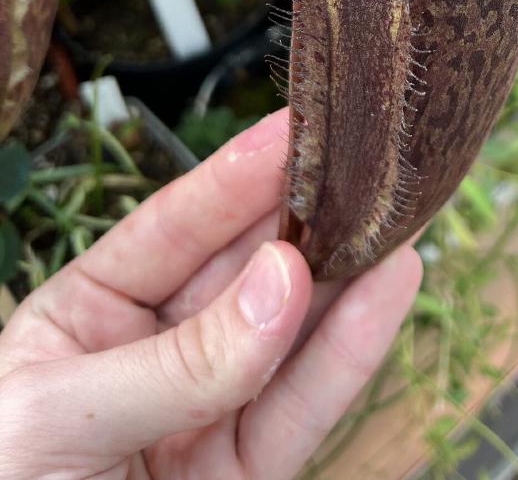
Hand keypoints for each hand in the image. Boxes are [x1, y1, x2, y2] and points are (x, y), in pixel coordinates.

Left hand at [0, 109, 421, 479]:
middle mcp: (154, 351)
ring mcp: (203, 412)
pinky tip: (391, 291)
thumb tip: (282, 281)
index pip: (172, 228)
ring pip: (288, 333)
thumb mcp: (62, 415)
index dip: (235, 178)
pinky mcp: (245, 474)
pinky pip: (305, 406)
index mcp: (89, 315)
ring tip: (397, 220)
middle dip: (305, 219)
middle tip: (364, 170)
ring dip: (346, 277)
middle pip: (243, 271)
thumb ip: (179, 360)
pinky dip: (353, 352)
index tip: (291, 131)